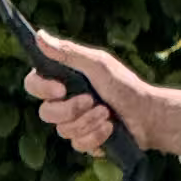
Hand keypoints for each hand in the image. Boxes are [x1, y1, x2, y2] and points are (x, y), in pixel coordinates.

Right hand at [26, 30, 180, 157]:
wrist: (148, 115)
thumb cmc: (125, 85)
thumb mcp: (98, 65)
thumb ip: (68, 53)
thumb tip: (39, 36)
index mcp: (63, 80)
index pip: (33, 84)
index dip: (42, 89)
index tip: (60, 89)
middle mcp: (64, 102)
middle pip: (45, 113)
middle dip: (71, 109)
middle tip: (92, 101)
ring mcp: (74, 123)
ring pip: (62, 131)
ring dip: (88, 122)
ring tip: (107, 114)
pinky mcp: (85, 141)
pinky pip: (77, 144)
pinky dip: (95, 136)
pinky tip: (110, 129)